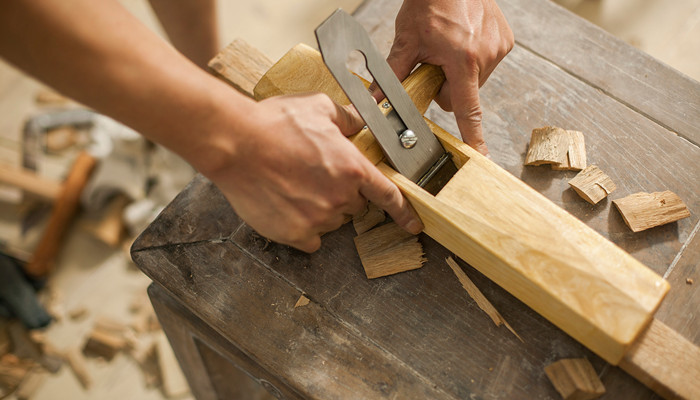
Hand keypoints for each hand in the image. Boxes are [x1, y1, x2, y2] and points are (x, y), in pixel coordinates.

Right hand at [203, 93, 423, 251]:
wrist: (236, 143)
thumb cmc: (274, 123)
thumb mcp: (319, 108)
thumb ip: (348, 119)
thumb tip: (361, 122)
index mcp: (352, 169)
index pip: (388, 196)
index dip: (403, 213)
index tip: (413, 225)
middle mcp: (340, 198)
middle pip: (353, 205)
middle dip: (341, 192)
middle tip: (314, 175)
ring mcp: (317, 219)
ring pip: (330, 221)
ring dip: (319, 208)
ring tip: (293, 184)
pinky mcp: (294, 234)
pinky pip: (309, 239)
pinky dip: (302, 227)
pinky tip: (287, 206)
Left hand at [381, 0, 512, 154]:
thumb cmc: (430, 1)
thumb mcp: (407, 39)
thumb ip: (393, 74)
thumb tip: (376, 101)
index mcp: (463, 61)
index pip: (467, 110)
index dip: (472, 137)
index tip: (480, 156)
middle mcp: (486, 55)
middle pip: (461, 95)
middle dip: (447, 87)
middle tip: (434, 63)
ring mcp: (499, 47)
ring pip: (473, 80)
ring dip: (459, 72)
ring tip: (449, 46)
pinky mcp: (505, 39)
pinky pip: (485, 62)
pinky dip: (472, 58)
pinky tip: (461, 39)